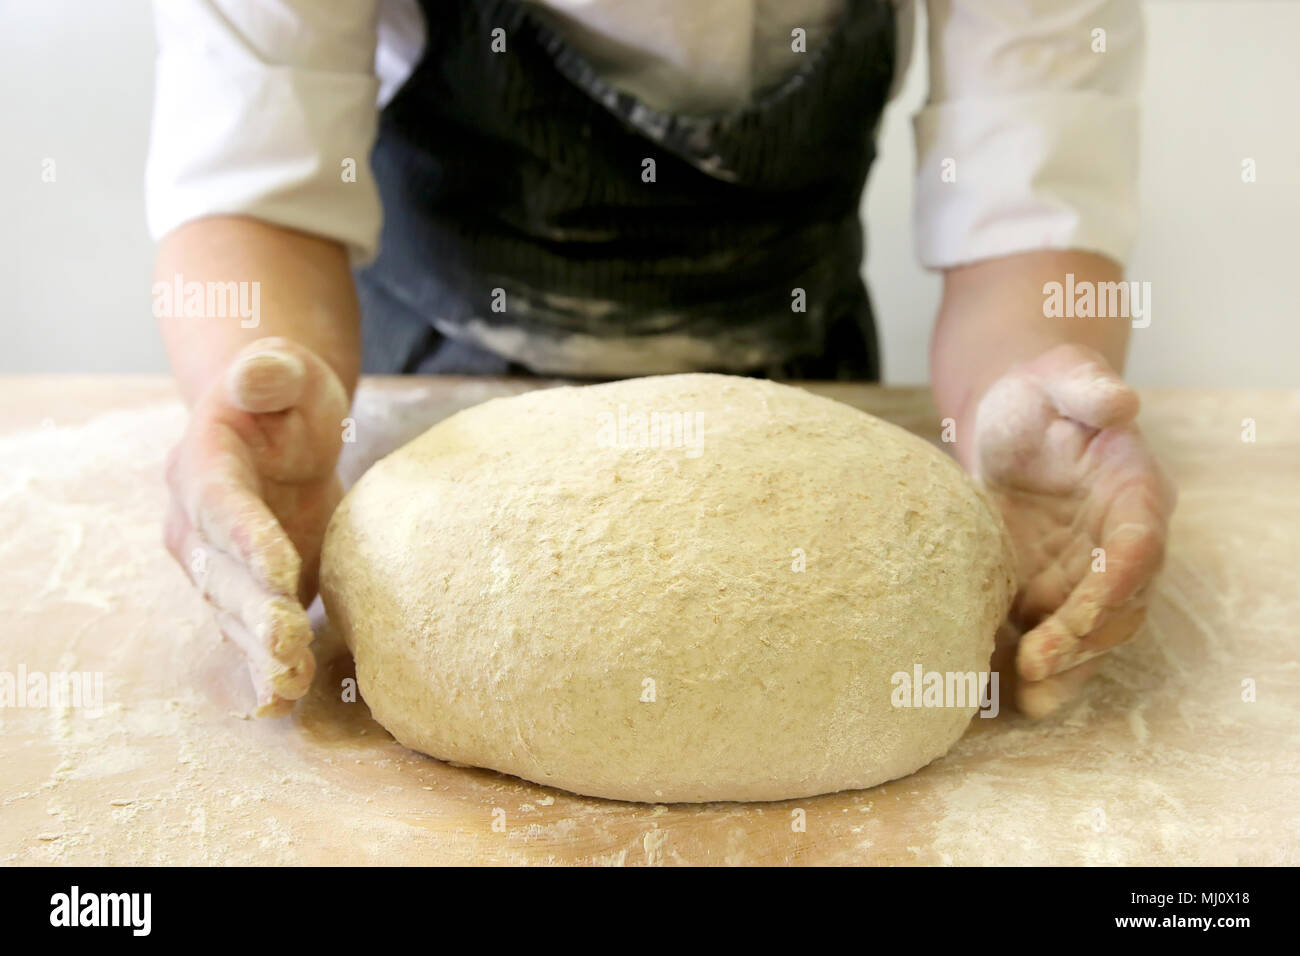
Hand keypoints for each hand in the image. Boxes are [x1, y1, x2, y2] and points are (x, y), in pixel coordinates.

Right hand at [163, 337, 349, 714]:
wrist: (274, 427)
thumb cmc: (284, 398)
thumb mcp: (286, 371)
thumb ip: (272, 371)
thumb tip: (257, 373)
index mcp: (204, 466)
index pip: (223, 506)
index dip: (248, 538)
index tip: (281, 569)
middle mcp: (196, 523)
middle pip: (221, 572)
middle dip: (253, 610)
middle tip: (288, 641)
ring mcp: (215, 564)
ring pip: (231, 614)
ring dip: (259, 652)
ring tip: (290, 682)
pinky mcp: (244, 592)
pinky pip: (245, 634)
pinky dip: (260, 671)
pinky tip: (280, 704)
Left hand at [971, 344, 1176, 717]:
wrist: (1010, 420)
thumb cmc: (1040, 393)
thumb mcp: (1058, 376)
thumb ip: (1087, 386)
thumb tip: (1123, 401)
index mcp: (1135, 489)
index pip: (1139, 546)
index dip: (1113, 584)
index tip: (1077, 614)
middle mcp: (1121, 539)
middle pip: (1119, 603)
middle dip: (1082, 640)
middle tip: (1035, 667)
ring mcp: (1087, 569)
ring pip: (1092, 632)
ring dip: (1067, 667)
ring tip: (1030, 700)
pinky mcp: (1050, 586)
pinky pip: (1055, 634)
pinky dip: (1039, 666)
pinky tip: (1007, 693)